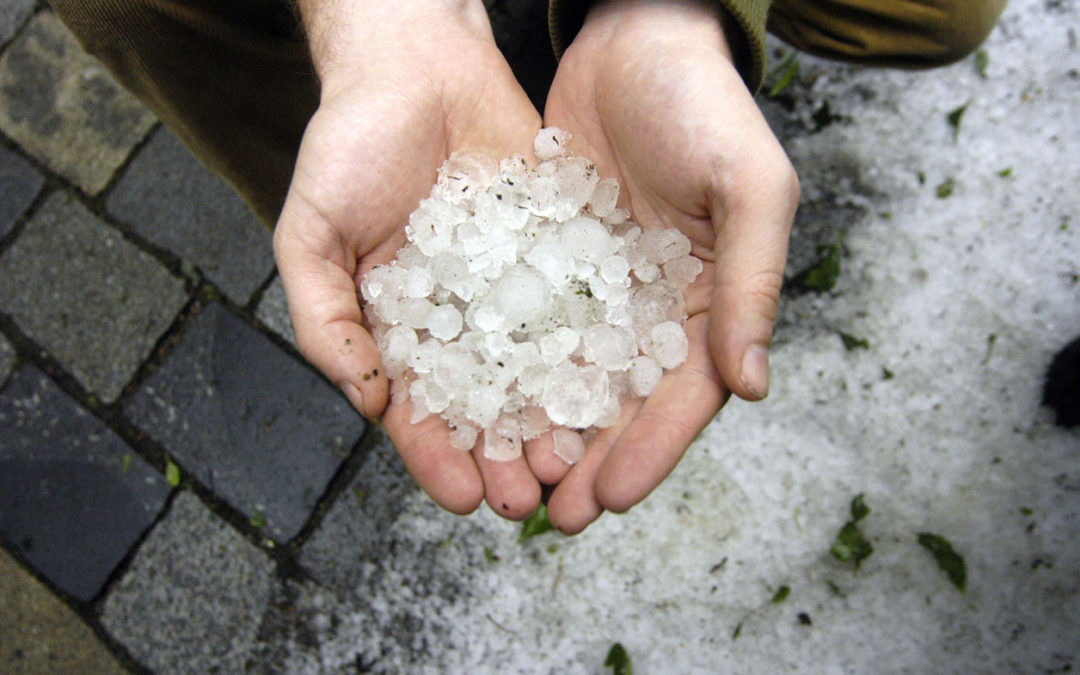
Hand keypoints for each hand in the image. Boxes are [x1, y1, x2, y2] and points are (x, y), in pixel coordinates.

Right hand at [273, 1, 544, 518]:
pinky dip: (588, 347)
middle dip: (505, 454)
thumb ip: (325, 319)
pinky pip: (574, 304)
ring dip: (552, 420)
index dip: (437, 457)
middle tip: (532, 499)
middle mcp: (459, 318)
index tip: (462, 498)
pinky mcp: (553, 249)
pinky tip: (608, 385)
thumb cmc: (350, 144)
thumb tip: (364, 401)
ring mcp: (509, 287)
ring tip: (576, 463)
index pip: (417, 410)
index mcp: (398, 327)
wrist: (417, 64)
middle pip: (485, 404)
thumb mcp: (312, 232)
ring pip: (536, 368)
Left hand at [537, 0, 798, 531]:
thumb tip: (753, 387)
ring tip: (510, 477)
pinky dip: (512, 367)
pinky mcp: (555, 259)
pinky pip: (532, 324)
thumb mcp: (748, 188)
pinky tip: (479, 403)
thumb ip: (751, 285)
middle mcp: (658, 305)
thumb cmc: (705, 105)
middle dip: (590, 461)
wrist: (635, 37)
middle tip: (550, 512)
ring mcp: (604, 286)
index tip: (608, 499)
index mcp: (712, 300)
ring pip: (575, 376)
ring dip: (546, 430)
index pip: (685, 397)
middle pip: (626, 402)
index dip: (650, 452)